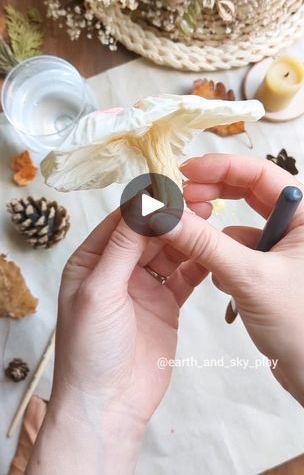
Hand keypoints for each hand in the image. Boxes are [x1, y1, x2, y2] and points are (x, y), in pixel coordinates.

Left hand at [27, 200, 209, 474]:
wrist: (109, 403)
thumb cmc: (90, 349)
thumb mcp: (99, 291)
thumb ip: (121, 248)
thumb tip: (139, 205)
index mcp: (92, 262)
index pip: (121, 223)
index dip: (146, 206)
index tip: (172, 190)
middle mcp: (117, 270)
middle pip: (148, 234)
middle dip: (171, 219)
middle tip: (198, 203)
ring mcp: (143, 286)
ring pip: (168, 252)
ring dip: (186, 237)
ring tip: (208, 220)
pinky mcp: (166, 304)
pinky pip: (183, 276)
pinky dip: (196, 263)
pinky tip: (210, 251)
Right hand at [150, 154, 303, 405]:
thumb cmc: (300, 326)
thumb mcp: (249, 277)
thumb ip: (205, 244)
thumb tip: (165, 217)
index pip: (261, 174)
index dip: (222, 167)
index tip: (186, 172)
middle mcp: (296, 226)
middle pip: (248, 193)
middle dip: (214, 194)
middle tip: (184, 199)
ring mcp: (282, 248)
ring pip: (239, 226)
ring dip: (217, 237)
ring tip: (202, 255)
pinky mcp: (270, 270)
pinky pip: (238, 252)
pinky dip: (223, 261)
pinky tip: (225, 285)